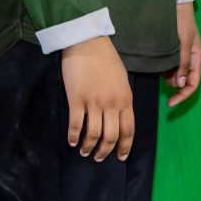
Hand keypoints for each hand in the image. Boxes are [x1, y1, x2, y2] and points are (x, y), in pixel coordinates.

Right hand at [62, 36, 134, 161]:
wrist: (88, 43)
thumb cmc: (106, 58)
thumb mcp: (122, 79)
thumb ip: (122, 98)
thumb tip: (118, 117)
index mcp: (126, 98)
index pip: (129, 130)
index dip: (125, 146)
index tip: (121, 157)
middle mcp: (112, 104)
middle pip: (111, 136)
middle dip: (105, 151)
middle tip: (99, 158)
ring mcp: (94, 102)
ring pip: (93, 134)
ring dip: (89, 147)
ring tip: (84, 151)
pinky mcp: (77, 99)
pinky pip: (76, 125)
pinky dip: (73, 136)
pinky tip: (72, 141)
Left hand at [163, 2, 200, 106]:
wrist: (176, 5)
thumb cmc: (182, 22)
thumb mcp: (183, 42)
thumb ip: (183, 63)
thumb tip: (181, 84)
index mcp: (197, 59)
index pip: (192, 84)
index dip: (182, 96)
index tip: (169, 103)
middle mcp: (190, 60)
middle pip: (183, 81)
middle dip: (172, 83)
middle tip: (161, 74)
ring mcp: (181, 56)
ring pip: (175, 74)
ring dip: (167, 75)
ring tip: (159, 65)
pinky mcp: (173, 52)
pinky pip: (169, 66)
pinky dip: (164, 68)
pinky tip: (158, 62)